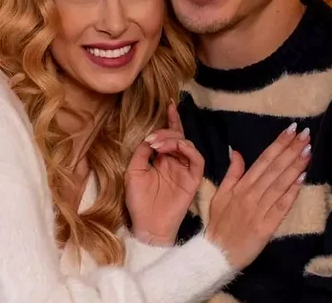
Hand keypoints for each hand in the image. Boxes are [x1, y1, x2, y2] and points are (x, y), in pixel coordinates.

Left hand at [125, 103, 203, 245]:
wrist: (147, 225)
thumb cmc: (138, 201)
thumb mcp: (133, 172)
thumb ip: (142, 153)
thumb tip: (150, 138)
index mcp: (161, 159)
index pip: (169, 136)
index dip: (171, 120)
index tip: (170, 105)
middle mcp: (175, 162)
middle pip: (178, 137)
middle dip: (167, 131)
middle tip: (153, 138)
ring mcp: (185, 170)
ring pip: (187, 145)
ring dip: (174, 140)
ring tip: (158, 144)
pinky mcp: (193, 179)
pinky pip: (197, 159)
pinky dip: (187, 149)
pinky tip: (174, 148)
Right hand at [205, 125, 310, 269]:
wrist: (216, 254)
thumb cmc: (219, 225)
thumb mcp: (219, 196)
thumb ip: (231, 174)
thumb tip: (238, 152)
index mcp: (240, 186)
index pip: (263, 160)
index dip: (278, 144)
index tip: (291, 130)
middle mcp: (250, 194)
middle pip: (274, 168)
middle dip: (290, 149)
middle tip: (305, 134)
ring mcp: (259, 210)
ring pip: (279, 184)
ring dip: (295, 166)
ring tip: (308, 150)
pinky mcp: (266, 226)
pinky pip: (281, 206)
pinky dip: (292, 192)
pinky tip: (303, 178)